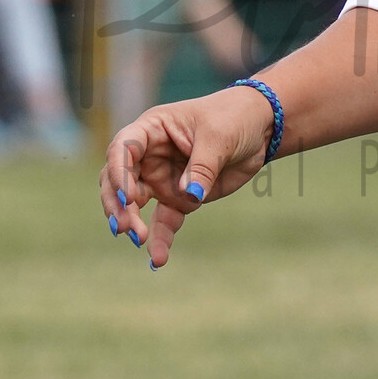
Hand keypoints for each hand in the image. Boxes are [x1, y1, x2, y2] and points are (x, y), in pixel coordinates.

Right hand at [99, 85, 275, 267]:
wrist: (259, 129)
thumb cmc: (234, 118)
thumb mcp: (219, 136)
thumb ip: (202, 166)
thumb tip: (189, 196)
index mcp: (153, 129)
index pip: (123, 149)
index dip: (119, 173)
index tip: (128, 197)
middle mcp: (149, 154)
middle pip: (120, 180)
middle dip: (118, 204)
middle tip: (125, 227)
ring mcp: (161, 177)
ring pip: (135, 204)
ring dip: (132, 222)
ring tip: (139, 240)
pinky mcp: (178, 197)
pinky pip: (164, 221)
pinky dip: (160, 239)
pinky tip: (157, 260)